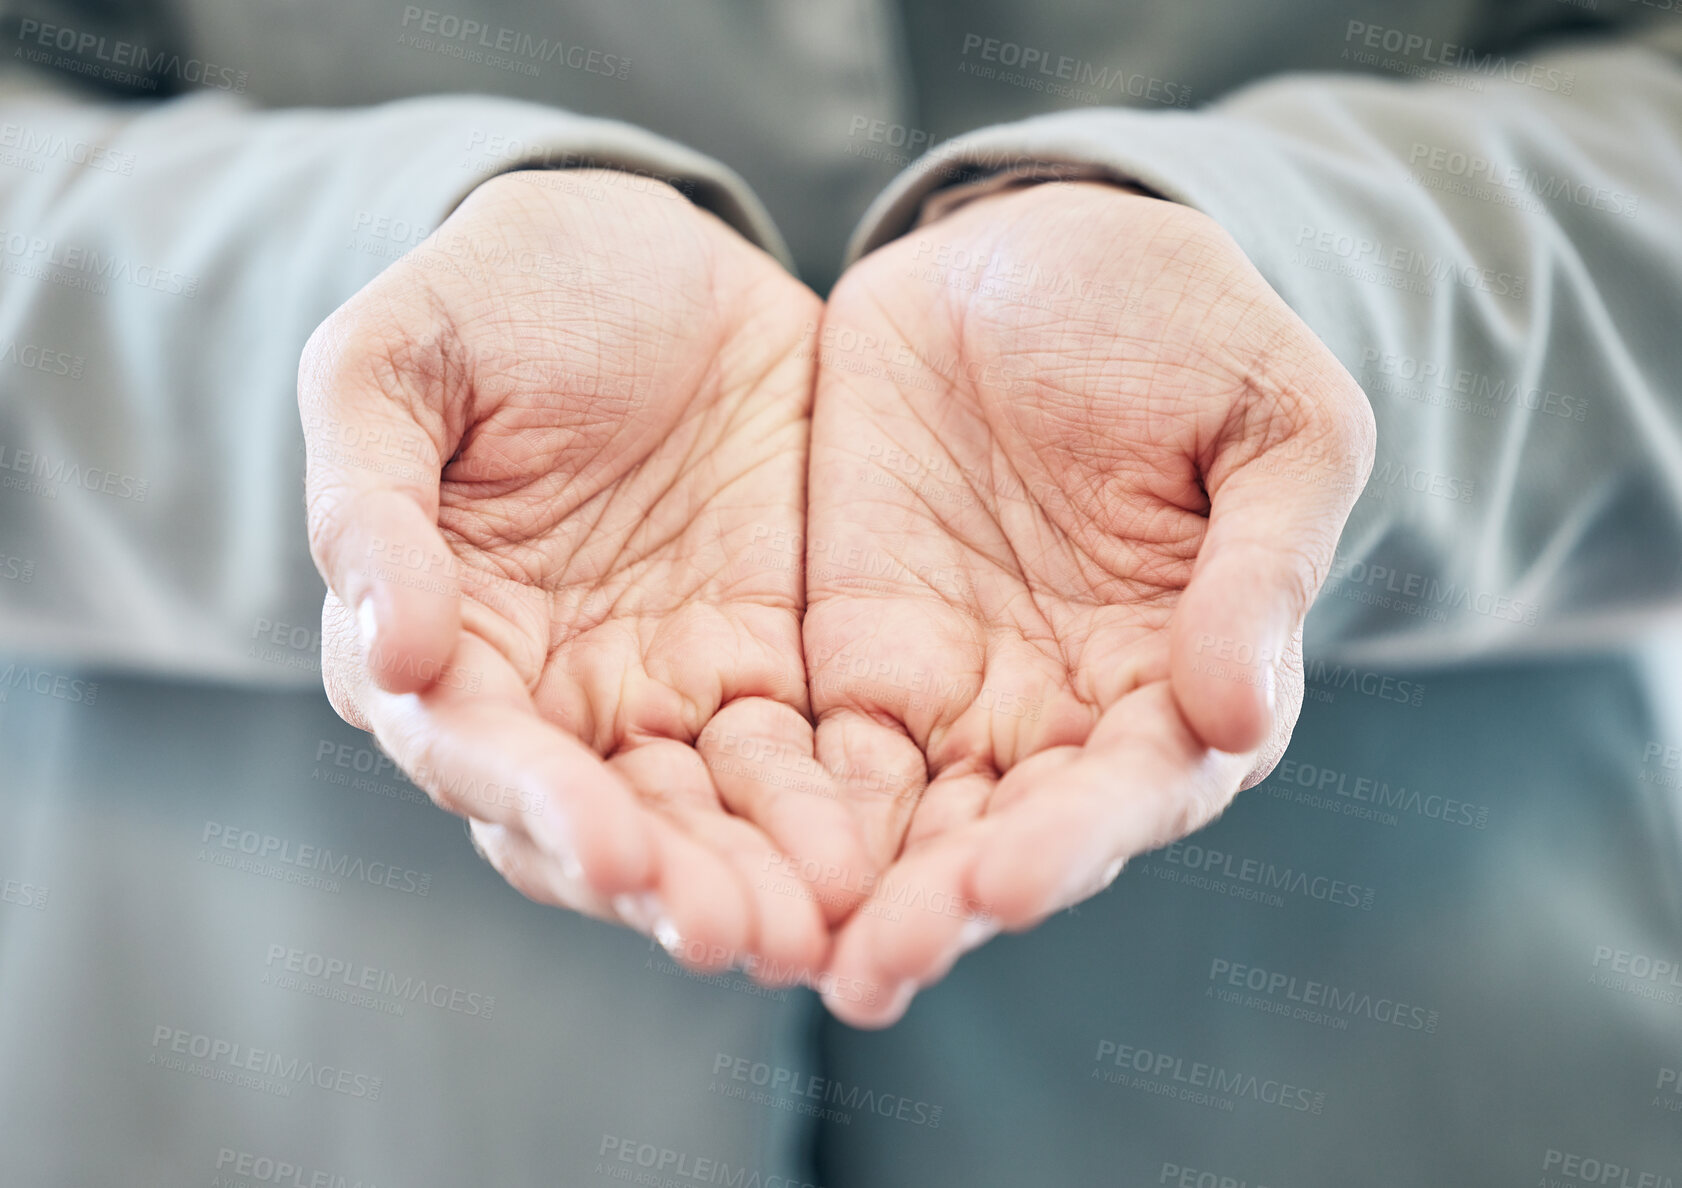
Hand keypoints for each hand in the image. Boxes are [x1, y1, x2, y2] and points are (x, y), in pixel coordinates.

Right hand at [299, 169, 859, 983]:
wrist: (643, 245)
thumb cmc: (498, 294)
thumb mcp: (400, 360)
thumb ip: (370, 499)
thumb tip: (396, 653)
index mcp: (444, 631)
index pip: (477, 750)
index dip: (538, 805)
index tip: (608, 851)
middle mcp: (551, 690)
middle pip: (598, 816)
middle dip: (666, 883)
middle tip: (738, 936)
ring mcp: (665, 685)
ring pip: (706, 814)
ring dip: (755, 881)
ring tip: (818, 934)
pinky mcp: (769, 663)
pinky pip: (802, 757)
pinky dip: (832, 816)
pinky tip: (881, 866)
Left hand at [804, 181, 1375, 1024]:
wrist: (1036, 252)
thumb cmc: (1185, 327)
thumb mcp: (1268, 417)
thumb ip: (1262, 562)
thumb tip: (1240, 716)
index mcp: (1184, 679)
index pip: (1133, 789)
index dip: (1073, 841)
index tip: (1002, 881)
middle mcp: (1065, 718)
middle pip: (1001, 839)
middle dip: (940, 906)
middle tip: (872, 966)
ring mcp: (954, 694)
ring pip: (898, 825)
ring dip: (843, 895)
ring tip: (780, 952)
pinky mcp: (854, 658)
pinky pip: (810, 753)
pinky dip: (771, 812)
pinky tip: (713, 858)